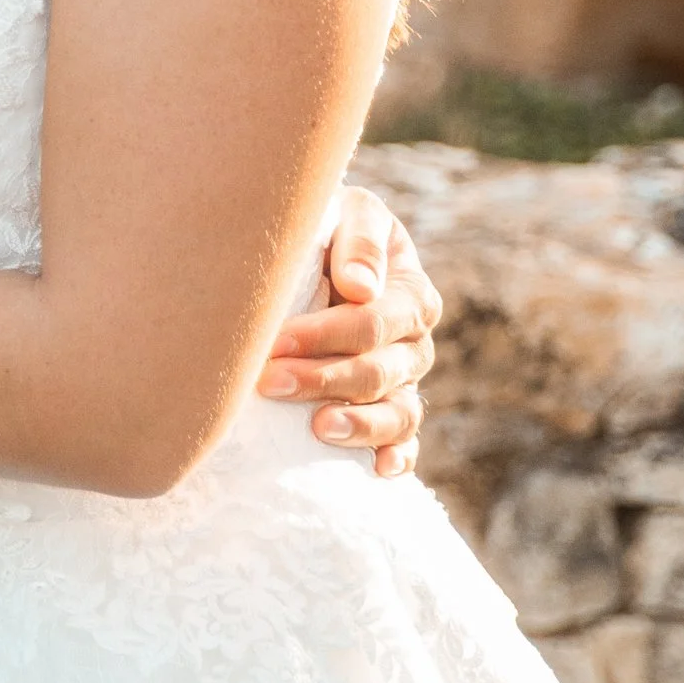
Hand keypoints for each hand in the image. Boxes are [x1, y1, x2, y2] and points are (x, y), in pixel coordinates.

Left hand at [256, 188, 440, 478]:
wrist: (319, 254)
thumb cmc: (329, 230)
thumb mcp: (349, 212)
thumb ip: (359, 240)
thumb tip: (359, 286)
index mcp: (410, 293)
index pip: (373, 322)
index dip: (325, 334)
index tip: (276, 341)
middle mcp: (415, 342)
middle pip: (377, 371)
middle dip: (323, 379)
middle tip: (268, 382)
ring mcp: (407, 383)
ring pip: (397, 414)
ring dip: (359, 425)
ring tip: (319, 429)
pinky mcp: (394, 412)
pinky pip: (406, 442)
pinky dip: (397, 458)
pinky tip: (376, 470)